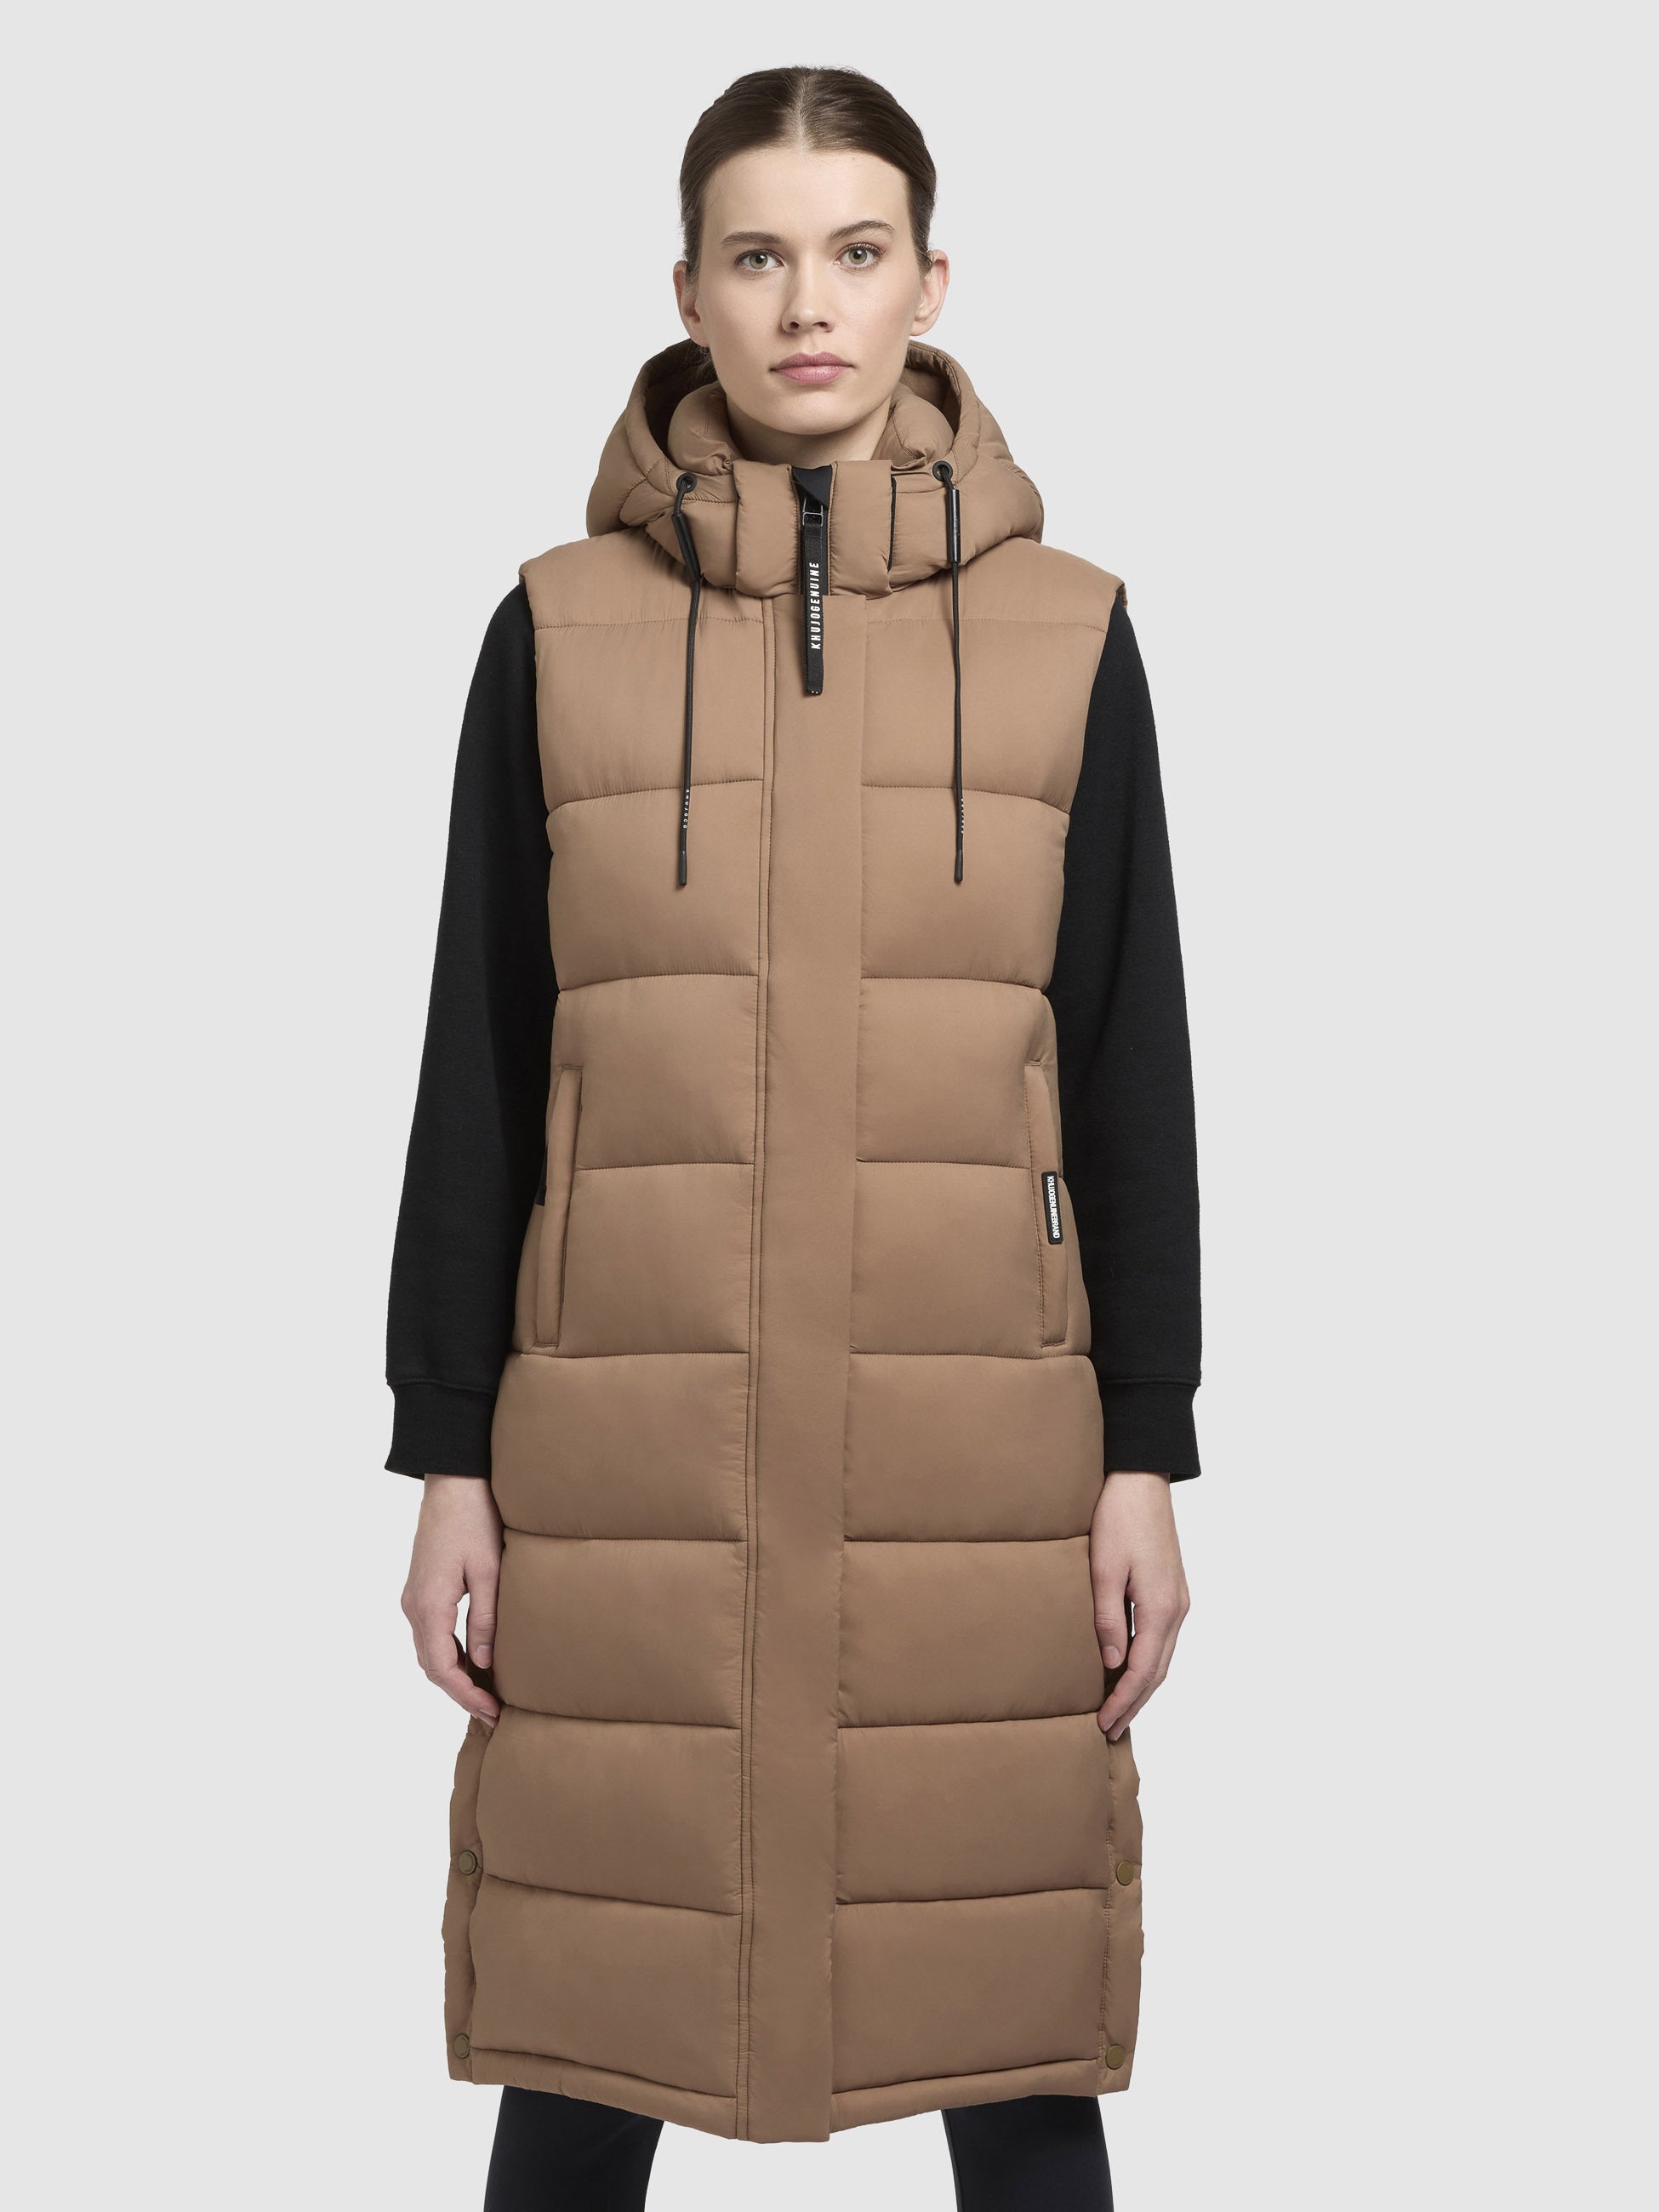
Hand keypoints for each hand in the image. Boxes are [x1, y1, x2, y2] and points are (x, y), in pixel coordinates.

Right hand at [401, 1474, 503, 1725]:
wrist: (453, 1480)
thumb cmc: (474, 1518)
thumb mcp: (489, 1570)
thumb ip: (485, 1619)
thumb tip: (486, 1664)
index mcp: (428, 1605)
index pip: (442, 1669)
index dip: (466, 1696)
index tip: (493, 1712)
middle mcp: (413, 1606)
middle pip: (432, 1666)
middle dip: (461, 1692)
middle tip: (494, 1712)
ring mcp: (414, 1598)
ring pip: (430, 1652)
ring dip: (455, 1675)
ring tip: (488, 1693)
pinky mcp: (421, 1589)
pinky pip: (432, 1634)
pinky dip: (450, 1655)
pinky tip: (475, 1660)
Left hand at [1090, 1470, 1190, 1739]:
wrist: (1141, 1480)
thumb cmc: (1118, 1518)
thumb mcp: (1103, 1568)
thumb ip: (1107, 1618)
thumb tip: (1111, 1663)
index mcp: (1160, 1607)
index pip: (1142, 1670)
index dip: (1123, 1701)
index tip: (1104, 1724)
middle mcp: (1176, 1609)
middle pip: (1158, 1671)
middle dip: (1134, 1704)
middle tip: (1110, 1730)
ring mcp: (1178, 1600)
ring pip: (1163, 1657)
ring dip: (1142, 1687)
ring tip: (1119, 1710)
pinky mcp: (1171, 1590)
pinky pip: (1162, 1639)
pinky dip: (1148, 1663)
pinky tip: (1130, 1669)